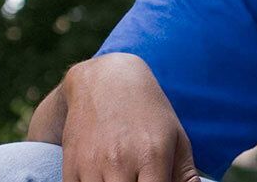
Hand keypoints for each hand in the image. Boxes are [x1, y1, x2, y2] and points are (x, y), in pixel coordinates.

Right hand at [54, 53, 203, 181]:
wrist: (104, 83)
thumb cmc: (148, 111)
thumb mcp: (176, 136)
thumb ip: (185, 174)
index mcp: (152, 156)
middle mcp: (120, 163)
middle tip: (143, 178)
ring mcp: (91, 167)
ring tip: (126, 175)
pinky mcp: (70, 168)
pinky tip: (105, 178)